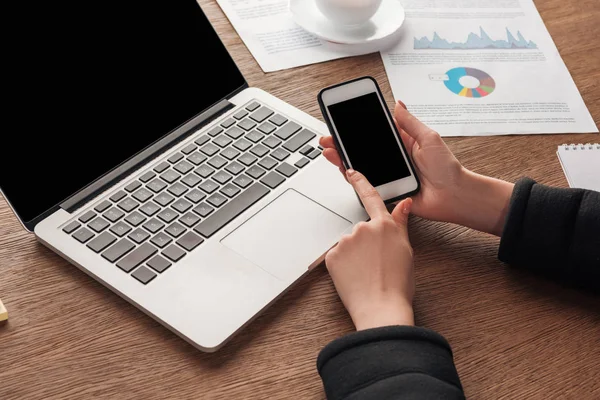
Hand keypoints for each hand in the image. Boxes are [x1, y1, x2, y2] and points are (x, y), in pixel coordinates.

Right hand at [320, 101, 514, 235]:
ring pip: (359, 167)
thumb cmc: (448, 169)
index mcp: (401, 143)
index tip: (341, 121)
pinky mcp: (386, 191)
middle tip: (327, 138)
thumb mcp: (429, 138)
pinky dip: (352, 177)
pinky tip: (343, 168)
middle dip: (342, 143)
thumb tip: (398, 104)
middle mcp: (392, 159)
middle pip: (361, 150)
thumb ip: (410, 123)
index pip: (373, 133)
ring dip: (342, 159)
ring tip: (329, 151)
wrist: (454, 196)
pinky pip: (365, 185)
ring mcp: (388, 176)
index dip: (356, 128)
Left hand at [325, 169, 414, 330]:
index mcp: (385, 225)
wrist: (381, 308)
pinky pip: (337, 257)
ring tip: (366, 274)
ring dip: (354, 255)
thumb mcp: (406, 250)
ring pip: (348, 244)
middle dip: (365, 243)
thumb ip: (400, 224)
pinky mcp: (332, 256)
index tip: (350, 171)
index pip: (371, 197)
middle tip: (376, 264)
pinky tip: (354, 277)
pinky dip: (343, 265)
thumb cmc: (398, 284)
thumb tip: (404, 203)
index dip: (360, 182)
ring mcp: (346, 241)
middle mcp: (363, 228)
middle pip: (361, 230)